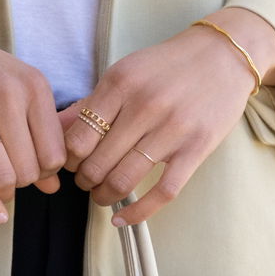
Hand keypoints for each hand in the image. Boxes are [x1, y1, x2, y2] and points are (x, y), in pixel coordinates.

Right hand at [0, 27, 66, 224]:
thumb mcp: (18, 88)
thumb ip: (39, 133)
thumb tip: (52, 185)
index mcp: (33, 86)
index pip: (55, 152)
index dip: (47, 171)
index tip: (36, 169)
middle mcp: (8, 97)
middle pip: (30, 169)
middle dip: (24, 181)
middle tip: (13, 173)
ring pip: (4, 176)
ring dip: (4, 190)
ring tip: (0, 184)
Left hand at [60, 14, 274, 224]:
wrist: (223, 56)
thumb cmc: (166, 67)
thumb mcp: (124, 73)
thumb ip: (89, 104)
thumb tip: (51, 129)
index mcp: (120, 83)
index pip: (78, 138)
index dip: (69, 160)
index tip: (72, 164)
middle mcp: (145, 105)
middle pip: (98, 163)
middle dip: (85, 181)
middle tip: (86, 181)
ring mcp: (172, 129)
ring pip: (124, 180)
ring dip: (104, 196)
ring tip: (102, 195)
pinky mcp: (197, 148)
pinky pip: (162, 192)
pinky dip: (138, 213)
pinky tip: (122, 219)